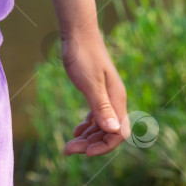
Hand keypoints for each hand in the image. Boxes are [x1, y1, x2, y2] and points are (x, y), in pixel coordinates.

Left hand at [60, 26, 129, 156]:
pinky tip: (76, 132)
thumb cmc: (83, 56)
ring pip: (101, 127)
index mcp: (116, 100)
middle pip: (108, 133)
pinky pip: (96, 117)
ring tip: (67, 146)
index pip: (118, 134)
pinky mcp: (97, 92)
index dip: (104, 146)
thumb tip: (113, 131)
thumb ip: (101, 107)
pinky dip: (87, 127)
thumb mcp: (90, 84)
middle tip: (67, 150)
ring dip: (87, 138)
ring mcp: (106, 97)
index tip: (85, 152)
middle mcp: (115, 101)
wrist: (78, 33)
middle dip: (90, 145)